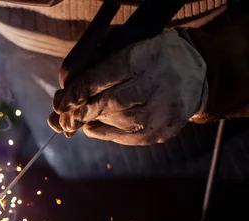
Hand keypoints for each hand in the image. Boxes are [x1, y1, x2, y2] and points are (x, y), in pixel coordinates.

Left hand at [48, 30, 206, 145]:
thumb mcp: (126, 47)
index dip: (77, 93)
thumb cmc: (148, 59)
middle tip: (64, 118)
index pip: (103, 78)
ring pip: (116, 122)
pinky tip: (95, 126)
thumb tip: (62, 99)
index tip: (60, 103)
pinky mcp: (162, 131)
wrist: (195, 72)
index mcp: (142, 58)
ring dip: (94, 121)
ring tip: (83, 116)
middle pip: (109, 103)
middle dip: (81, 112)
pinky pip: (125, 137)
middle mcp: (156, 85)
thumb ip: (94, 64)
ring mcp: (161, 111)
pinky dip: (104, 132)